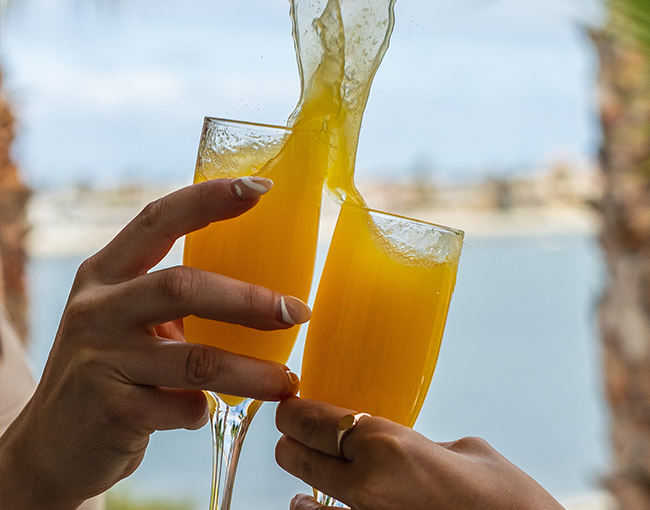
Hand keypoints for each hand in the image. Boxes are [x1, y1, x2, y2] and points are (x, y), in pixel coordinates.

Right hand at [0, 178, 306, 509]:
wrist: (51, 448)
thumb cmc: (106, 373)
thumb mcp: (123, 322)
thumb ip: (170, 300)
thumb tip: (258, 290)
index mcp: (104, 275)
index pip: (158, 219)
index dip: (209, 199)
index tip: (260, 187)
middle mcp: (97, 309)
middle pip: (183, 287)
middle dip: (250, 299)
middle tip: (297, 312)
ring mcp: (101, 360)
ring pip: (197, 359)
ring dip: (252, 371)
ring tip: (287, 381)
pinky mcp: (113, 412)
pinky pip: (184, 407)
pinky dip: (206, 410)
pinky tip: (207, 411)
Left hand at [275, 398, 563, 509]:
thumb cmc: (507, 498)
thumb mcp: (464, 451)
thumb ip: (419, 443)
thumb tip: (401, 445)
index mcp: (388, 444)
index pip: (316, 422)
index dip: (295, 413)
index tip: (288, 407)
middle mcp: (365, 484)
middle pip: (298, 456)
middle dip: (292, 441)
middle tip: (293, 431)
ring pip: (305, 495)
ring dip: (302, 477)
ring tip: (303, 462)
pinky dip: (313, 509)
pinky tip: (309, 503)